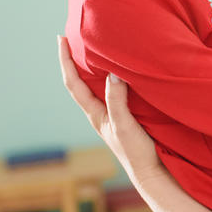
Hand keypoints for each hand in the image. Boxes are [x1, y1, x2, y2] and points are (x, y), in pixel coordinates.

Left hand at [57, 36, 165, 187]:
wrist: (150, 173)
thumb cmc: (136, 151)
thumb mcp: (124, 124)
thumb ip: (117, 100)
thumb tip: (113, 74)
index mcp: (95, 113)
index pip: (73, 83)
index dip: (65, 61)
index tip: (61, 39)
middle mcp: (99, 113)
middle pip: (80, 82)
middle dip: (75, 61)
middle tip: (74, 38)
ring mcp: (112, 116)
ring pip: (95, 87)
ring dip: (91, 69)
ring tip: (93, 50)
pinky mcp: (125, 119)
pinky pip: (111, 93)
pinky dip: (109, 78)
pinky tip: (117, 73)